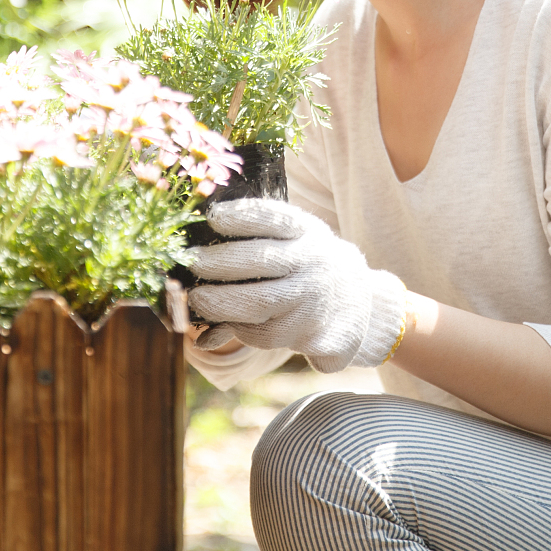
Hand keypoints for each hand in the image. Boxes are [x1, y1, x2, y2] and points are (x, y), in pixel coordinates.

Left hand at [186, 199, 407, 373]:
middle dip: (219, 263)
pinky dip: (239, 330)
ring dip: (221, 303)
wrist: (359, 303)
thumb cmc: (306, 266)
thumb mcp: (292, 245)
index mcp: (308, 232)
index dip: (242, 216)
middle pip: (261, 260)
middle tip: (191, 264)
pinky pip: (267, 335)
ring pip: (261, 303)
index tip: (212, 217)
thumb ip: (251, 246)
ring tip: (197, 300)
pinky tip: (225, 324)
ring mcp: (314, 299)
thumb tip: (203, 267)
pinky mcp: (313, 333)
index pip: (275, 218)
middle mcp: (315, 262)